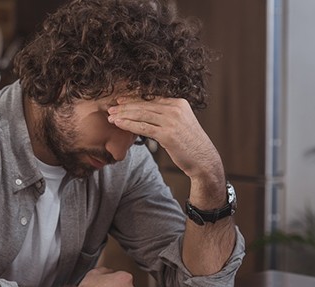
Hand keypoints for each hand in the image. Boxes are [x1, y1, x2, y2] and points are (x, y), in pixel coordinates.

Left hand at [107, 97, 221, 181]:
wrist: (204, 160)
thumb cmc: (190, 144)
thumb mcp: (181, 123)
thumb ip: (167, 116)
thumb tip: (148, 113)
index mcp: (179, 103)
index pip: (151, 98)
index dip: (134, 98)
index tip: (120, 100)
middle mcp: (176, 109)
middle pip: (144, 105)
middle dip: (125, 106)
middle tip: (111, 107)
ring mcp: (172, 121)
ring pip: (141, 115)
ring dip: (123, 114)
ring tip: (111, 116)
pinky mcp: (167, 134)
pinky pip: (143, 127)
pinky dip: (128, 124)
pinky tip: (118, 123)